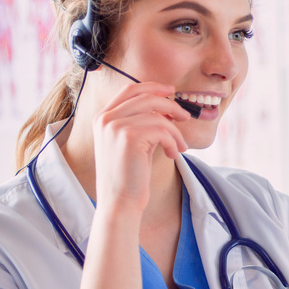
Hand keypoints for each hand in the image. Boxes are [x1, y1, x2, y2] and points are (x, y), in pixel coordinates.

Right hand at [92, 81, 190, 215]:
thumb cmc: (130, 175)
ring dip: (175, 132)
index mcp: (103, 117)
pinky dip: (173, 142)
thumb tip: (168, 109)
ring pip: (158, 116)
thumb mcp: (134, 143)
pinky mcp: (129, 137)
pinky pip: (162, 131)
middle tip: (185, 117)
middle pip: (146, 97)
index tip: (171, 91)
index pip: (130, 90)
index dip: (153, 87)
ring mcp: (115, 126)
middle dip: (170, 105)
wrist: (120, 200)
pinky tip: (174, 154)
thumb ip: (142, 123)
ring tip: (180, 147)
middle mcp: (105, 118)